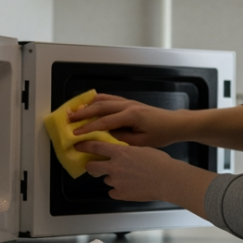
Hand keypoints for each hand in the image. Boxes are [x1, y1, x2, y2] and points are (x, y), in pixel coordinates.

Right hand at [69, 94, 185, 147]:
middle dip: (83, 113)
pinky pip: (109, 99)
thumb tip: (104, 138)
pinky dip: (97, 101)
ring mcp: (128, 102)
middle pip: (101, 107)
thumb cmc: (160, 135)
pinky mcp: (128, 102)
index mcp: (131, 116)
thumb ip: (122, 140)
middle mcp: (127, 105)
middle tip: (68, 119)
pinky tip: (88, 105)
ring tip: (74, 110)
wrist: (173, 124)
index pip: (105, 122)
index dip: (89, 128)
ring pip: (103, 100)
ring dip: (88, 105)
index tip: (76, 134)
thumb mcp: (142, 143)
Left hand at [80, 141, 177, 201]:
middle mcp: (114, 166)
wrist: (167, 179)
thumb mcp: (141, 149)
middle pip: (92, 167)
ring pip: (107, 180)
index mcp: (119, 152)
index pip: (95, 146)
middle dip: (91, 166)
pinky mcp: (120, 194)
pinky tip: (131, 188)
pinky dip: (119, 190)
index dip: (84, 146)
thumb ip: (127, 151)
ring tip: (128, 179)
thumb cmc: (159, 162)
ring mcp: (116, 182)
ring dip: (113, 179)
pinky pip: (114, 192)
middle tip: (94, 167)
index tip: (78, 146)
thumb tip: (120, 153)